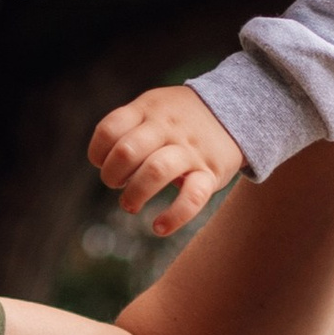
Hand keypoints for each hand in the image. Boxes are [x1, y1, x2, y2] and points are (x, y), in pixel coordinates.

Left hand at [89, 84, 246, 237]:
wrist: (235, 110)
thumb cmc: (181, 118)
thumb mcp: (155, 107)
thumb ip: (128, 126)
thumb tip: (102, 162)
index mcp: (149, 110)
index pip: (110, 130)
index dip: (97, 152)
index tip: (101, 163)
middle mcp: (168, 128)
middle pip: (127, 151)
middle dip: (112, 175)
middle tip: (116, 183)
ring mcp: (189, 151)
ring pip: (156, 171)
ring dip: (135, 193)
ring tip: (130, 204)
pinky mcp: (210, 173)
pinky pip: (192, 197)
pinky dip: (174, 216)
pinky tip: (159, 227)